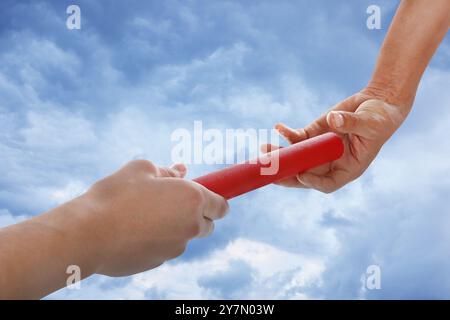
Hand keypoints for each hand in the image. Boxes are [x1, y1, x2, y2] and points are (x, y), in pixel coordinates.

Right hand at [77, 160, 228, 276]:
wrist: (88, 234)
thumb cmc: (116, 195)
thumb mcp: (142, 169)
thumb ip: (167, 171)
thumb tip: (181, 170)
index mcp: (192, 199)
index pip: (222, 206)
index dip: (216, 199)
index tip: (205, 195)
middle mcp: (190, 227)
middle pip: (206, 224)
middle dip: (195, 214)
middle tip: (169, 201)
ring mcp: (175, 248)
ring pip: (183, 236)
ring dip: (173, 226)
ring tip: (142, 213)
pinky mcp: (158, 262)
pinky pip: (164, 247)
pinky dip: (156, 239)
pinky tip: (132, 230)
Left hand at [262, 91, 407, 192]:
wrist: (377, 102)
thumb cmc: (380, 117)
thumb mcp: (370, 122)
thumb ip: (352, 123)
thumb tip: (333, 121)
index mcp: (348, 168)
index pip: (327, 183)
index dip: (312, 182)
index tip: (301, 175)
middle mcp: (331, 163)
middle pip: (305, 175)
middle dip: (286, 174)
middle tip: (268, 172)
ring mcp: (320, 149)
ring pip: (296, 158)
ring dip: (279, 155)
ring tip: (264, 148)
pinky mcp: (314, 134)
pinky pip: (296, 138)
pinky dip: (287, 134)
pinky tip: (279, 126)